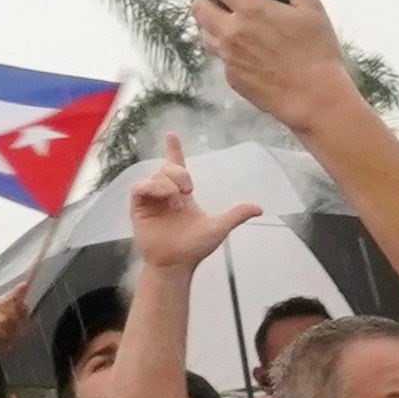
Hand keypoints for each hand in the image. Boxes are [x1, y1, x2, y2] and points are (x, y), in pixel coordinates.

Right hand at [122, 132, 261, 277]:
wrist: (176, 263)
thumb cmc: (194, 248)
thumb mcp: (218, 228)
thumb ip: (236, 215)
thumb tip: (259, 208)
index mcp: (180, 194)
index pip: (176, 166)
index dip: (173, 150)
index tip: (171, 134)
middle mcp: (165, 194)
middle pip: (168, 168)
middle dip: (180, 173)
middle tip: (189, 190)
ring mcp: (151, 201)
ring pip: (156, 176)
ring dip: (169, 183)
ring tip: (176, 200)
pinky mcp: (138, 208)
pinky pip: (140, 188)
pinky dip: (153, 188)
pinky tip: (165, 197)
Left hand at [189, 0, 359, 135]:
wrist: (315, 100)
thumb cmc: (318, 53)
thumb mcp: (310, 6)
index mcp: (251, 10)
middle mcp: (232, 33)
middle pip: (199, 7)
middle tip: (228, 0)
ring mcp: (228, 58)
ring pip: (205, 33)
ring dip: (215, 25)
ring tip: (241, 26)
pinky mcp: (231, 78)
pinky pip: (220, 57)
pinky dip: (229, 50)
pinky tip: (253, 53)